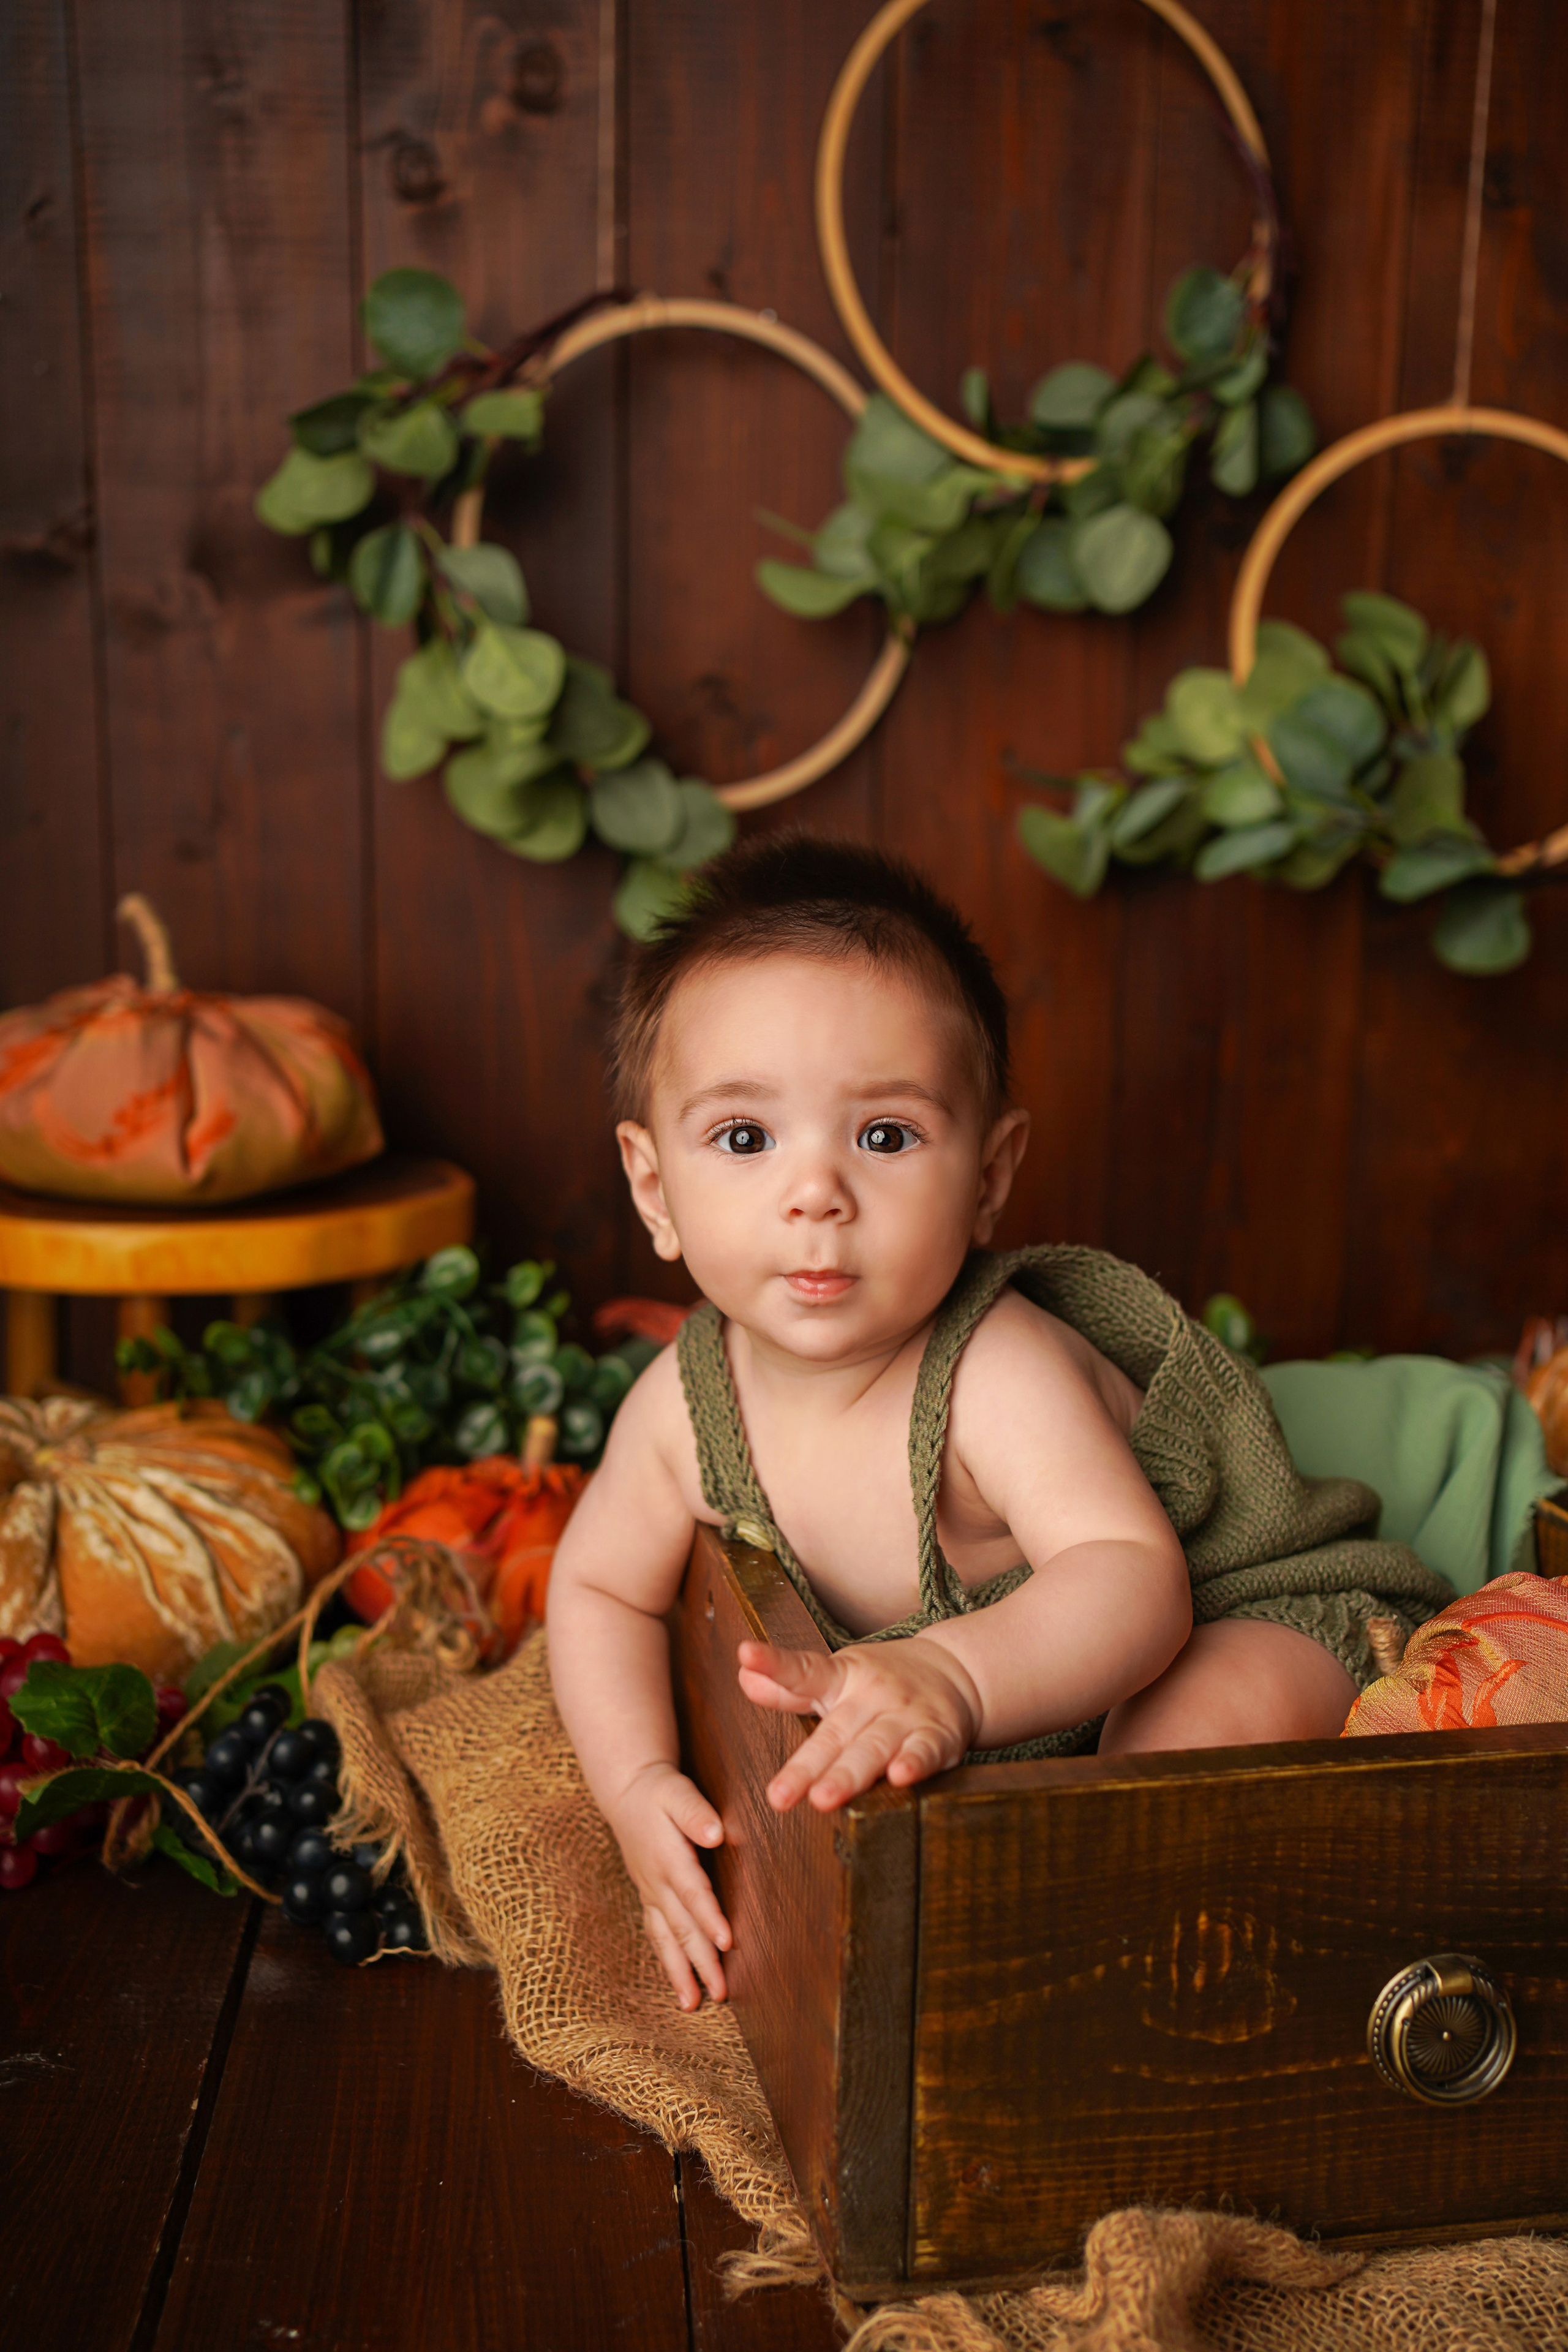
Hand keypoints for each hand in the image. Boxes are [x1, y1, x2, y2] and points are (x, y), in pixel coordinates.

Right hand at [605, 1762, 731, 2010]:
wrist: (627, 1791)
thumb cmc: (658, 1791)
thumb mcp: (676, 1791)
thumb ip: (695, 1812)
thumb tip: (716, 1833)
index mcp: (668, 1857)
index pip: (693, 1892)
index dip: (709, 1917)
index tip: (727, 1942)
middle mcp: (656, 1882)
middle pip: (681, 1926)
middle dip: (701, 1961)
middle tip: (720, 1993)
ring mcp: (650, 1892)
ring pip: (665, 1938)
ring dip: (679, 1971)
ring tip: (692, 2004)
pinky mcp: (648, 1897)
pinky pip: (656, 1934)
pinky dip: (666, 1960)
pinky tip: (678, 1984)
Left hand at [736, 1635, 980, 1812]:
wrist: (956, 1670)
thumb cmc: (883, 1684)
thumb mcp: (836, 1679)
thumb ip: (790, 1689)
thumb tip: (743, 1680)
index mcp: (842, 1678)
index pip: (804, 1671)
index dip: (774, 1665)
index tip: (746, 1655)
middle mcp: (872, 1695)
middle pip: (835, 1733)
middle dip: (807, 1766)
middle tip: (779, 1796)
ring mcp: (906, 1715)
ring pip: (874, 1747)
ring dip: (850, 1773)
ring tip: (824, 1798)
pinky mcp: (938, 1735)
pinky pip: (926, 1751)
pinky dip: (915, 1763)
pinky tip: (900, 1776)